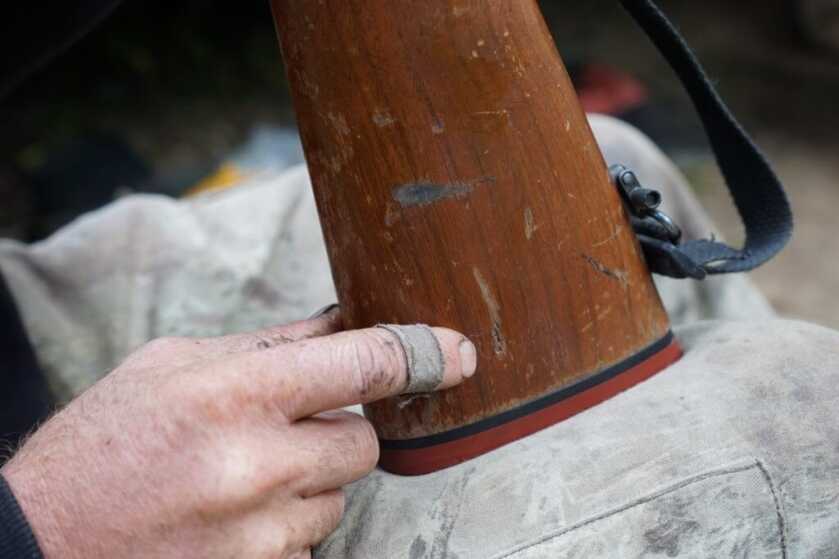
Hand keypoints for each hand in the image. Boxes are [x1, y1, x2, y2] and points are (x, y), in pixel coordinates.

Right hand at [1, 308, 476, 557]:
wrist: (38, 543)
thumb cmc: (103, 444)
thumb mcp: (172, 365)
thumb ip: (269, 345)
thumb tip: (342, 323)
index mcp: (235, 392)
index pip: (364, 365)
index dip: (421, 353)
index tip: (458, 353)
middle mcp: (257, 464)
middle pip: (364, 443)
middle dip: (341, 431)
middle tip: (287, 427)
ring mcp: (260, 531)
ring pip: (338, 496)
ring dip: (309, 480)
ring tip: (241, 475)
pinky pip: (308, 540)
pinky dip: (286, 523)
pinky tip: (231, 513)